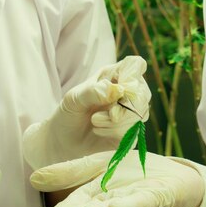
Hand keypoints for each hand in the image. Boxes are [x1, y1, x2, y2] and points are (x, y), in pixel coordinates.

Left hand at [23, 56, 151, 168]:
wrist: (63, 140)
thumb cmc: (69, 113)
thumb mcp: (74, 99)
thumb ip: (93, 92)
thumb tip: (117, 90)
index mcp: (114, 75)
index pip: (135, 66)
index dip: (132, 74)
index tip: (119, 88)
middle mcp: (126, 92)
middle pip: (142, 93)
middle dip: (124, 106)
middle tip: (106, 113)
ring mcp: (130, 113)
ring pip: (138, 114)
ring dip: (114, 121)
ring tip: (94, 121)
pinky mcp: (130, 132)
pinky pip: (132, 131)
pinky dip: (113, 131)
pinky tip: (99, 130)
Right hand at [29, 150, 204, 206]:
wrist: (170, 177)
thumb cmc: (131, 174)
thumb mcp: (96, 166)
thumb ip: (69, 172)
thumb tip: (34, 179)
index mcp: (95, 196)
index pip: (74, 206)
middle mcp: (110, 204)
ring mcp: (130, 203)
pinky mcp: (150, 200)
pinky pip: (137, 204)